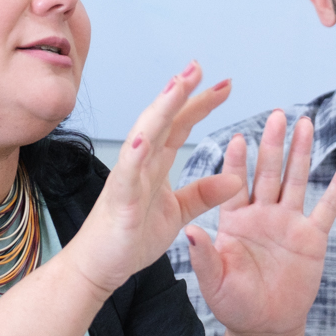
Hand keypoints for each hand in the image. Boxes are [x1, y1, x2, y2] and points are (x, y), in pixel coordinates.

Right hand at [69, 63, 245, 294]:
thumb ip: (203, 195)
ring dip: (160, 110)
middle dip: (181, 93)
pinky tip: (146, 135)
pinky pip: (127, 173)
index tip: (225, 85)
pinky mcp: (119, 200)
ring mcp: (127, 179)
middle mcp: (140, 164)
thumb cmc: (131, 239)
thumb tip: (235, 179)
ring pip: (144, 135)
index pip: (180, 125)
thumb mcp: (180, 213)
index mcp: (155, 165)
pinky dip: (136, 153)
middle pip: (163, 120)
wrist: (100, 268)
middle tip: (200, 67)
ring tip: (177, 85)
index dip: (200, 104)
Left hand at [185, 110, 335, 335]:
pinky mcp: (312, 237)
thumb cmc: (235, 304)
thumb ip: (204, 256)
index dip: (238, 162)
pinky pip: (327, 207)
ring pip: (296, 180)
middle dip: (273, 144)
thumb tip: (190, 232)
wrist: (265, 326)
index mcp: (235, 221)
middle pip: (269, 172)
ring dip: (301, 153)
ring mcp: (288, 222)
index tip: (240, 139)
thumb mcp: (214, 281)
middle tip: (277, 116)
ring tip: (307, 124)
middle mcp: (262, 214)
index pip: (235, 184)